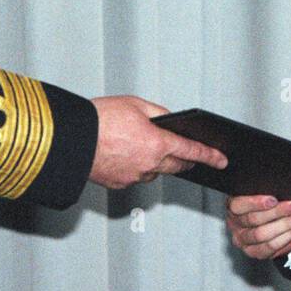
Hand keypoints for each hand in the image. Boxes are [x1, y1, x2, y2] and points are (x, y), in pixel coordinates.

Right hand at [88, 96, 227, 188]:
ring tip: (144, 147)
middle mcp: (149, 164)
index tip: (221, 160)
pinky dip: (136, 167)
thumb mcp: (135, 105)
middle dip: (185, 161)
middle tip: (189, 156)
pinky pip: (135, 177)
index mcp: (157, 143)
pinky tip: (124, 154)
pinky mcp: (119, 184)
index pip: (191, 151)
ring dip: (157, 163)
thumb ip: (158, 113)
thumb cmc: (99, 119)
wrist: (69, 139)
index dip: (210, 155)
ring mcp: (134, 177)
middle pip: (177, 166)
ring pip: (155, 173)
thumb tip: (169, 120)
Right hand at [225, 195, 290, 258]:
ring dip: (287, 226)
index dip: (256, 203)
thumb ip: (266, 190)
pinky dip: (289, 239)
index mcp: (233, 207)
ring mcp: (244, 241)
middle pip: (255, 221)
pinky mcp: (255, 252)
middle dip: (279, 213)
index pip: (238, 205)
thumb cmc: (268, 204)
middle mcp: (235, 225)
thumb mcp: (263, 193)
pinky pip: (273, 248)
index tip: (274, 199)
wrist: (274, 220)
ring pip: (265, 237)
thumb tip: (281, 189)